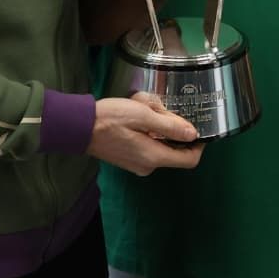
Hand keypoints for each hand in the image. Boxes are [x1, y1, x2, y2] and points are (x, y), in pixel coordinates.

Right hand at [87, 93, 203, 174]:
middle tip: (164, 111)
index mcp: (154, 157)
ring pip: (162, 147)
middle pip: (176, 152)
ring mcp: (138, 164)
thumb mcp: (143, 115)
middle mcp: (148, 166)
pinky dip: (150, 133)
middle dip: (175, 131)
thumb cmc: (110, 119)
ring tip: (148, 111)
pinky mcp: (130, 159)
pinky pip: (150, 147)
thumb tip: (192, 134)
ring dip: (161, 130)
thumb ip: (169, 126)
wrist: (79, 127)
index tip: (199, 128)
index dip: (199, 145)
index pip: (189, 160)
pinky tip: (139, 119)